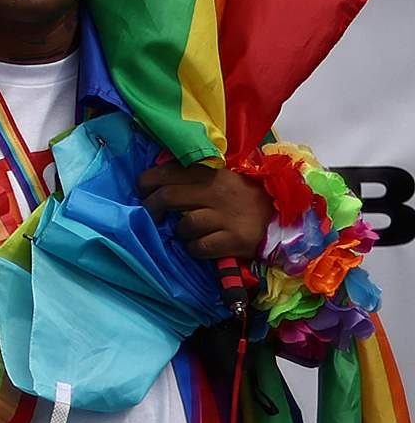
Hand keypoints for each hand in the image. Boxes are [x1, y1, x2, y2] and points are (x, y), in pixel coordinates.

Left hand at [142, 158, 273, 267]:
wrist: (280, 215)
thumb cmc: (240, 196)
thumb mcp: (218, 178)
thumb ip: (190, 178)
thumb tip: (154, 183)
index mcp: (209, 174)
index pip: (167, 173)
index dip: (146, 183)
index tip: (142, 192)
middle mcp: (216, 193)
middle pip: (168, 197)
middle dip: (151, 208)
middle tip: (150, 216)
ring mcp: (226, 217)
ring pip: (185, 225)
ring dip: (179, 232)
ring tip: (186, 233)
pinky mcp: (236, 239)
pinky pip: (201, 247)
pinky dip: (194, 248)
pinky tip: (200, 246)